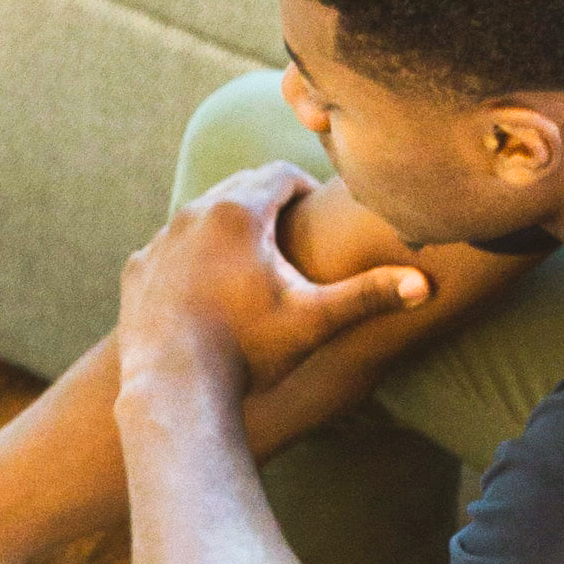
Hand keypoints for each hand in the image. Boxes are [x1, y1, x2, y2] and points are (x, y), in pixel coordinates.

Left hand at [119, 164, 430, 394]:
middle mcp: (193, 214)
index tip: (315, 209)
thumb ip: (369, 295)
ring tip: (250, 259)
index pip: (280, 174)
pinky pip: (168, 248)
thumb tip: (426, 284)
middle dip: (265, 204)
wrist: (174, 389)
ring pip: (200, 217)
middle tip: (288, 229)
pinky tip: (206, 285)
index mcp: (240, 211)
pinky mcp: (137, 270)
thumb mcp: (314, 320)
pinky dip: (189, 257)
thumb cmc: (249, 351)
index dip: (303, 188)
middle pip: (238, 188)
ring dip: (226, 229)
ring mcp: (160, 241)